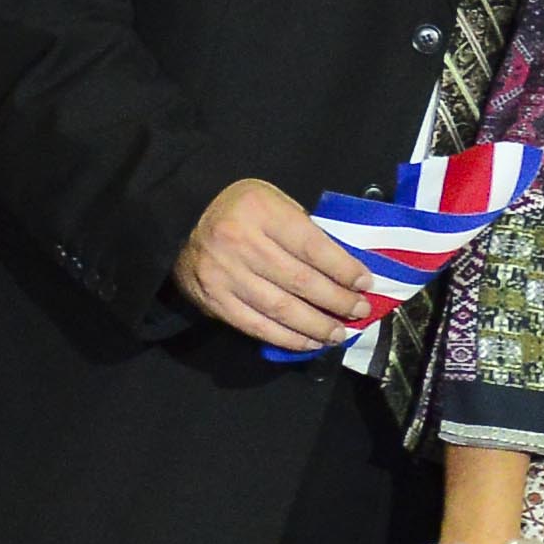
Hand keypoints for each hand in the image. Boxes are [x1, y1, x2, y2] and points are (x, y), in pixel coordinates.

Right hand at [179, 174, 389, 352]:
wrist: (178, 222)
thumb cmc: (238, 210)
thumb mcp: (272, 200)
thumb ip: (302, 228)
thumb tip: (343, 267)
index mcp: (260, 212)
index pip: (312, 246)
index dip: (343, 269)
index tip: (365, 283)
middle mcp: (241, 243)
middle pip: (301, 281)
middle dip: (337, 300)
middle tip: (359, 311)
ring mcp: (225, 276)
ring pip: (281, 309)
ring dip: (316, 326)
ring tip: (338, 333)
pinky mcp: (215, 301)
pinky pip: (258, 326)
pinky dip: (287, 338)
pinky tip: (309, 342)